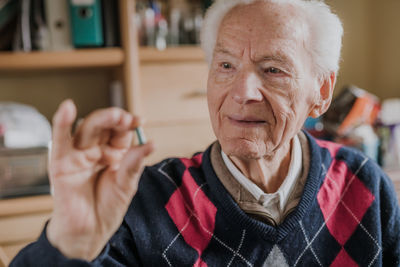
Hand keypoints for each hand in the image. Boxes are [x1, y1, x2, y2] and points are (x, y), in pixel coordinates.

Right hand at [46, 99, 152, 260]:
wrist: (89, 232)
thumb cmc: (107, 208)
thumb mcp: (126, 186)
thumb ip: (134, 164)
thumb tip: (150, 143)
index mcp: (114, 153)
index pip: (121, 132)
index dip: (129, 123)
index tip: (139, 120)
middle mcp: (96, 150)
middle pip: (104, 126)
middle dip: (116, 119)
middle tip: (127, 119)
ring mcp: (78, 155)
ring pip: (86, 129)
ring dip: (99, 119)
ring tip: (114, 116)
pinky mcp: (61, 163)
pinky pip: (59, 141)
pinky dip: (61, 124)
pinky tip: (67, 108)